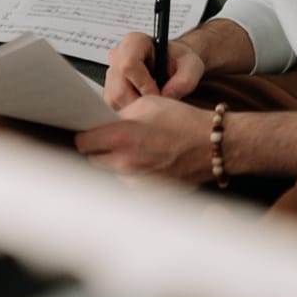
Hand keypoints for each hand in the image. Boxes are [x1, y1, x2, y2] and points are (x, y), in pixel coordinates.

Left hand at [74, 96, 213, 182]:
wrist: (213, 144)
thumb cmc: (186, 122)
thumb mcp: (149, 103)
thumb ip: (120, 114)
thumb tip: (103, 121)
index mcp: (120, 138)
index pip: (82, 142)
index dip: (86, 134)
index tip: (90, 132)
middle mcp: (125, 164)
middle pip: (95, 159)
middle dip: (101, 148)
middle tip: (116, 138)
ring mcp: (137, 182)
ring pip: (113, 172)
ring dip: (118, 162)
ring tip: (140, 149)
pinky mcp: (149, 193)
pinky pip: (131, 183)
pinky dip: (135, 173)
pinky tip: (152, 160)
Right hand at [104, 32, 204, 108]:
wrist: (174, 65)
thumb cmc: (180, 61)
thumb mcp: (192, 66)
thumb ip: (186, 80)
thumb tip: (168, 96)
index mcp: (135, 41)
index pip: (128, 65)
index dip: (143, 85)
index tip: (159, 94)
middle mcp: (118, 55)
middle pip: (118, 88)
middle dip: (139, 102)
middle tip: (157, 105)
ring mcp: (111, 72)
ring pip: (114, 100)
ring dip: (134, 109)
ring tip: (153, 103)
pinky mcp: (110, 88)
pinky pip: (114, 106)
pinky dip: (130, 111)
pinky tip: (144, 105)